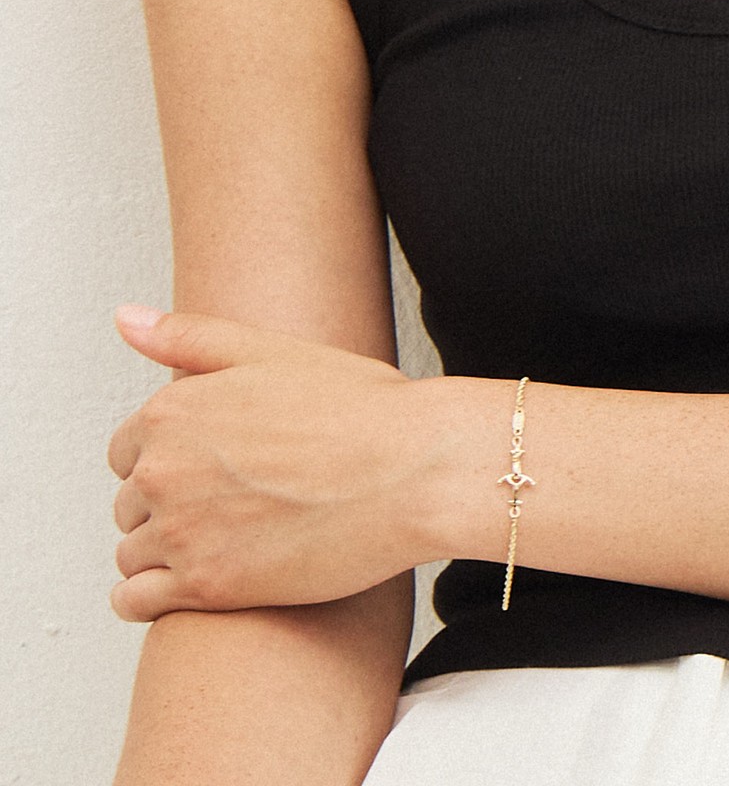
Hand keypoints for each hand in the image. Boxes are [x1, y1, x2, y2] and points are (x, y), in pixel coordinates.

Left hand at [107, 306, 441, 620]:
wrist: (414, 471)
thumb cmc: (356, 407)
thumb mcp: (271, 351)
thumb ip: (188, 336)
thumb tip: (123, 318)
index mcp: (172, 409)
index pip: (126, 448)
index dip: (169, 456)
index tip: (213, 464)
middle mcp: (163, 469)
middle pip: (130, 501)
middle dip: (167, 503)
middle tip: (230, 502)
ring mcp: (181, 532)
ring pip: (131, 553)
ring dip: (163, 551)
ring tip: (223, 541)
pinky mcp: (206, 587)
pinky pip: (135, 602)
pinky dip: (150, 597)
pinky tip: (194, 583)